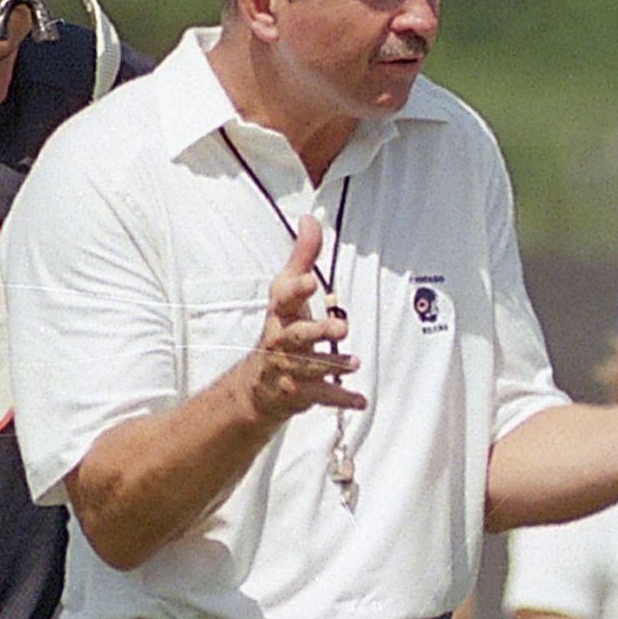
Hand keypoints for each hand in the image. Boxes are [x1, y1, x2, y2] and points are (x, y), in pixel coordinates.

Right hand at [240, 217, 362, 423]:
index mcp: (280, 313)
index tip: (310, 281)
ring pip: (310, 367)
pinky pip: (322, 396)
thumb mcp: (288, 290)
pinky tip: (360, 400)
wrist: (257, 383)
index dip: (296, 289)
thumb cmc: (281, 327)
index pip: (284, 298)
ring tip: (354, 363)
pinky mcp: (300, 392)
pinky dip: (341, 399)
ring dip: (333, 365)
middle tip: (342, 329)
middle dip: (317, 332)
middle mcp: (281, 340)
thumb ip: (303, 256)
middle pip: (297, 336)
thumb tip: (309, 218)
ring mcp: (289, 368)